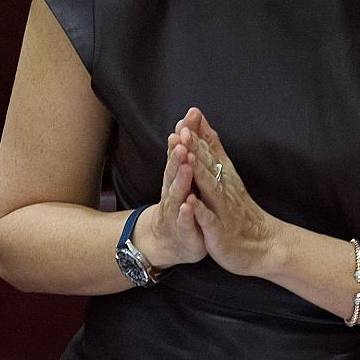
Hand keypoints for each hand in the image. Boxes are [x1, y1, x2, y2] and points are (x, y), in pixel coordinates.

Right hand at [130, 120, 207, 270]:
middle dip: (177, 154)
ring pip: (177, 193)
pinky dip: (186, 213)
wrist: (169, 242)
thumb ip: (184, 151)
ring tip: (185, 165)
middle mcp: (173, 192)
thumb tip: (186, 122)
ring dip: (180, 179)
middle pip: (174, 170)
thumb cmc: (180, 204)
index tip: (190, 117)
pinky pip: (184, 221)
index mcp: (176, 177)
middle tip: (182, 137)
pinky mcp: (182, 230)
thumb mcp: (182, 177)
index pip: (180, 152)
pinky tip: (189, 205)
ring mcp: (175, 211)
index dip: (185, 135)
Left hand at [179, 107, 282, 277]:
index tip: (189, 114)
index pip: (212, 151)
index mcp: (225, 178)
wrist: (265, 246)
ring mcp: (223, 211)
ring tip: (187, 157)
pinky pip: (209, 221)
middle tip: (182, 129)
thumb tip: (203, 125)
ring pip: (210, 189)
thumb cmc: (242, 212)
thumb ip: (214, 151)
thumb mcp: (228, 177)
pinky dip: (200, 211)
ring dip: (198, 172)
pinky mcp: (220, 232)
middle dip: (195, 148)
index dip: (199, 134)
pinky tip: (190, 202)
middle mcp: (225, 190)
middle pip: (209, 165)